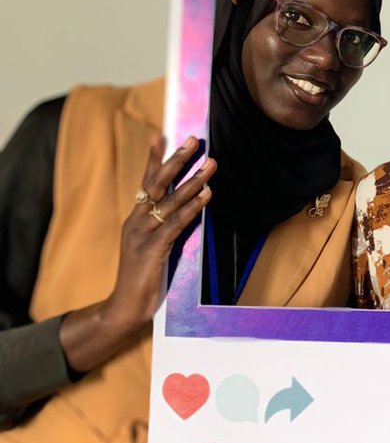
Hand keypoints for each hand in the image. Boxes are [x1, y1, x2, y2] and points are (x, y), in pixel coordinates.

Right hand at [61, 136, 215, 373]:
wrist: (125, 308)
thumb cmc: (143, 279)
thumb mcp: (154, 248)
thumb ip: (167, 228)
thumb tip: (190, 208)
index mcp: (135, 219)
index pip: (146, 183)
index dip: (155, 158)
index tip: (162, 134)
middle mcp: (136, 222)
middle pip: (157, 184)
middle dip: (176, 160)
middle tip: (194, 140)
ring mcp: (142, 235)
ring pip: (170, 201)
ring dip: (192, 181)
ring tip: (210, 165)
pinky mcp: (152, 250)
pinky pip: (175, 224)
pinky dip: (192, 208)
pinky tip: (206, 196)